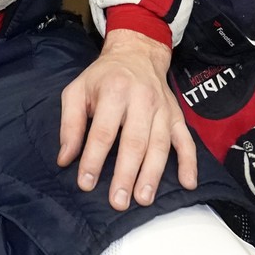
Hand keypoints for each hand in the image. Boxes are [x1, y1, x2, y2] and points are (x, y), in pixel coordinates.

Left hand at [57, 28, 197, 210]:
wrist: (137, 53)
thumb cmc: (104, 77)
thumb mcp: (77, 90)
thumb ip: (70, 124)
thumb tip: (65, 158)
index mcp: (114, 91)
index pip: (102, 131)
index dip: (93, 159)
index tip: (86, 183)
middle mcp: (141, 99)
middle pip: (134, 141)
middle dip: (125, 174)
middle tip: (117, 201)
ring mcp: (162, 108)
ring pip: (159, 145)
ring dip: (152, 174)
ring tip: (143, 198)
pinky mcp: (176, 116)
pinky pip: (186, 140)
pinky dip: (189, 162)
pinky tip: (188, 183)